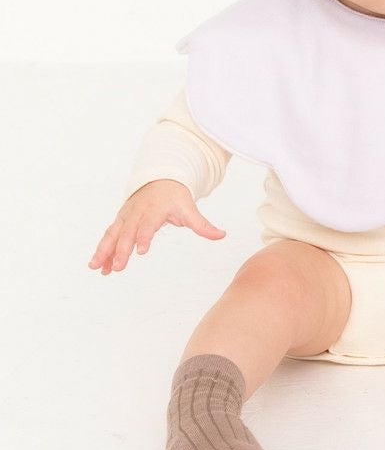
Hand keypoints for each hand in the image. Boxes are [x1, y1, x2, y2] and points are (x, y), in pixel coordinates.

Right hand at [89, 180, 224, 274]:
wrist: (159, 181)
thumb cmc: (176, 198)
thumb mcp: (189, 209)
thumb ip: (203, 225)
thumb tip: (222, 235)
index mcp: (154, 209)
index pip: (148, 224)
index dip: (144, 237)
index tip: (141, 251)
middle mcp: (137, 213)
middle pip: (128, 232)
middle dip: (121, 249)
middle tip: (118, 267)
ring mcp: (125, 217)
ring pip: (112, 234)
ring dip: (104, 251)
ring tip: (97, 268)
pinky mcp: (119, 221)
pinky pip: (109, 236)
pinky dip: (103, 251)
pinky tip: (99, 267)